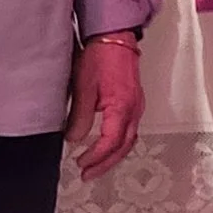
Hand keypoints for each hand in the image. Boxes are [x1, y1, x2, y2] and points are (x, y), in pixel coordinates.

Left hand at [65, 35, 144, 178]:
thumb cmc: (99, 58)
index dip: (96, 157)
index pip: (111, 142)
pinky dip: (119, 143)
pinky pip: (130, 130)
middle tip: (87, 175)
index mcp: (122, 107)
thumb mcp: (83, 87)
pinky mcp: (135, 102)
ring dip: (113, 156)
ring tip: (95, 166)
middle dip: (106, 164)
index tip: (80, 163)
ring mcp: (137, 106)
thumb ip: (80, 116)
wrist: (114, 37)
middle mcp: (134, 110)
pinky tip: (107, 145)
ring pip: (130, 140)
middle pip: (124, 146)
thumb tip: (75, 139)